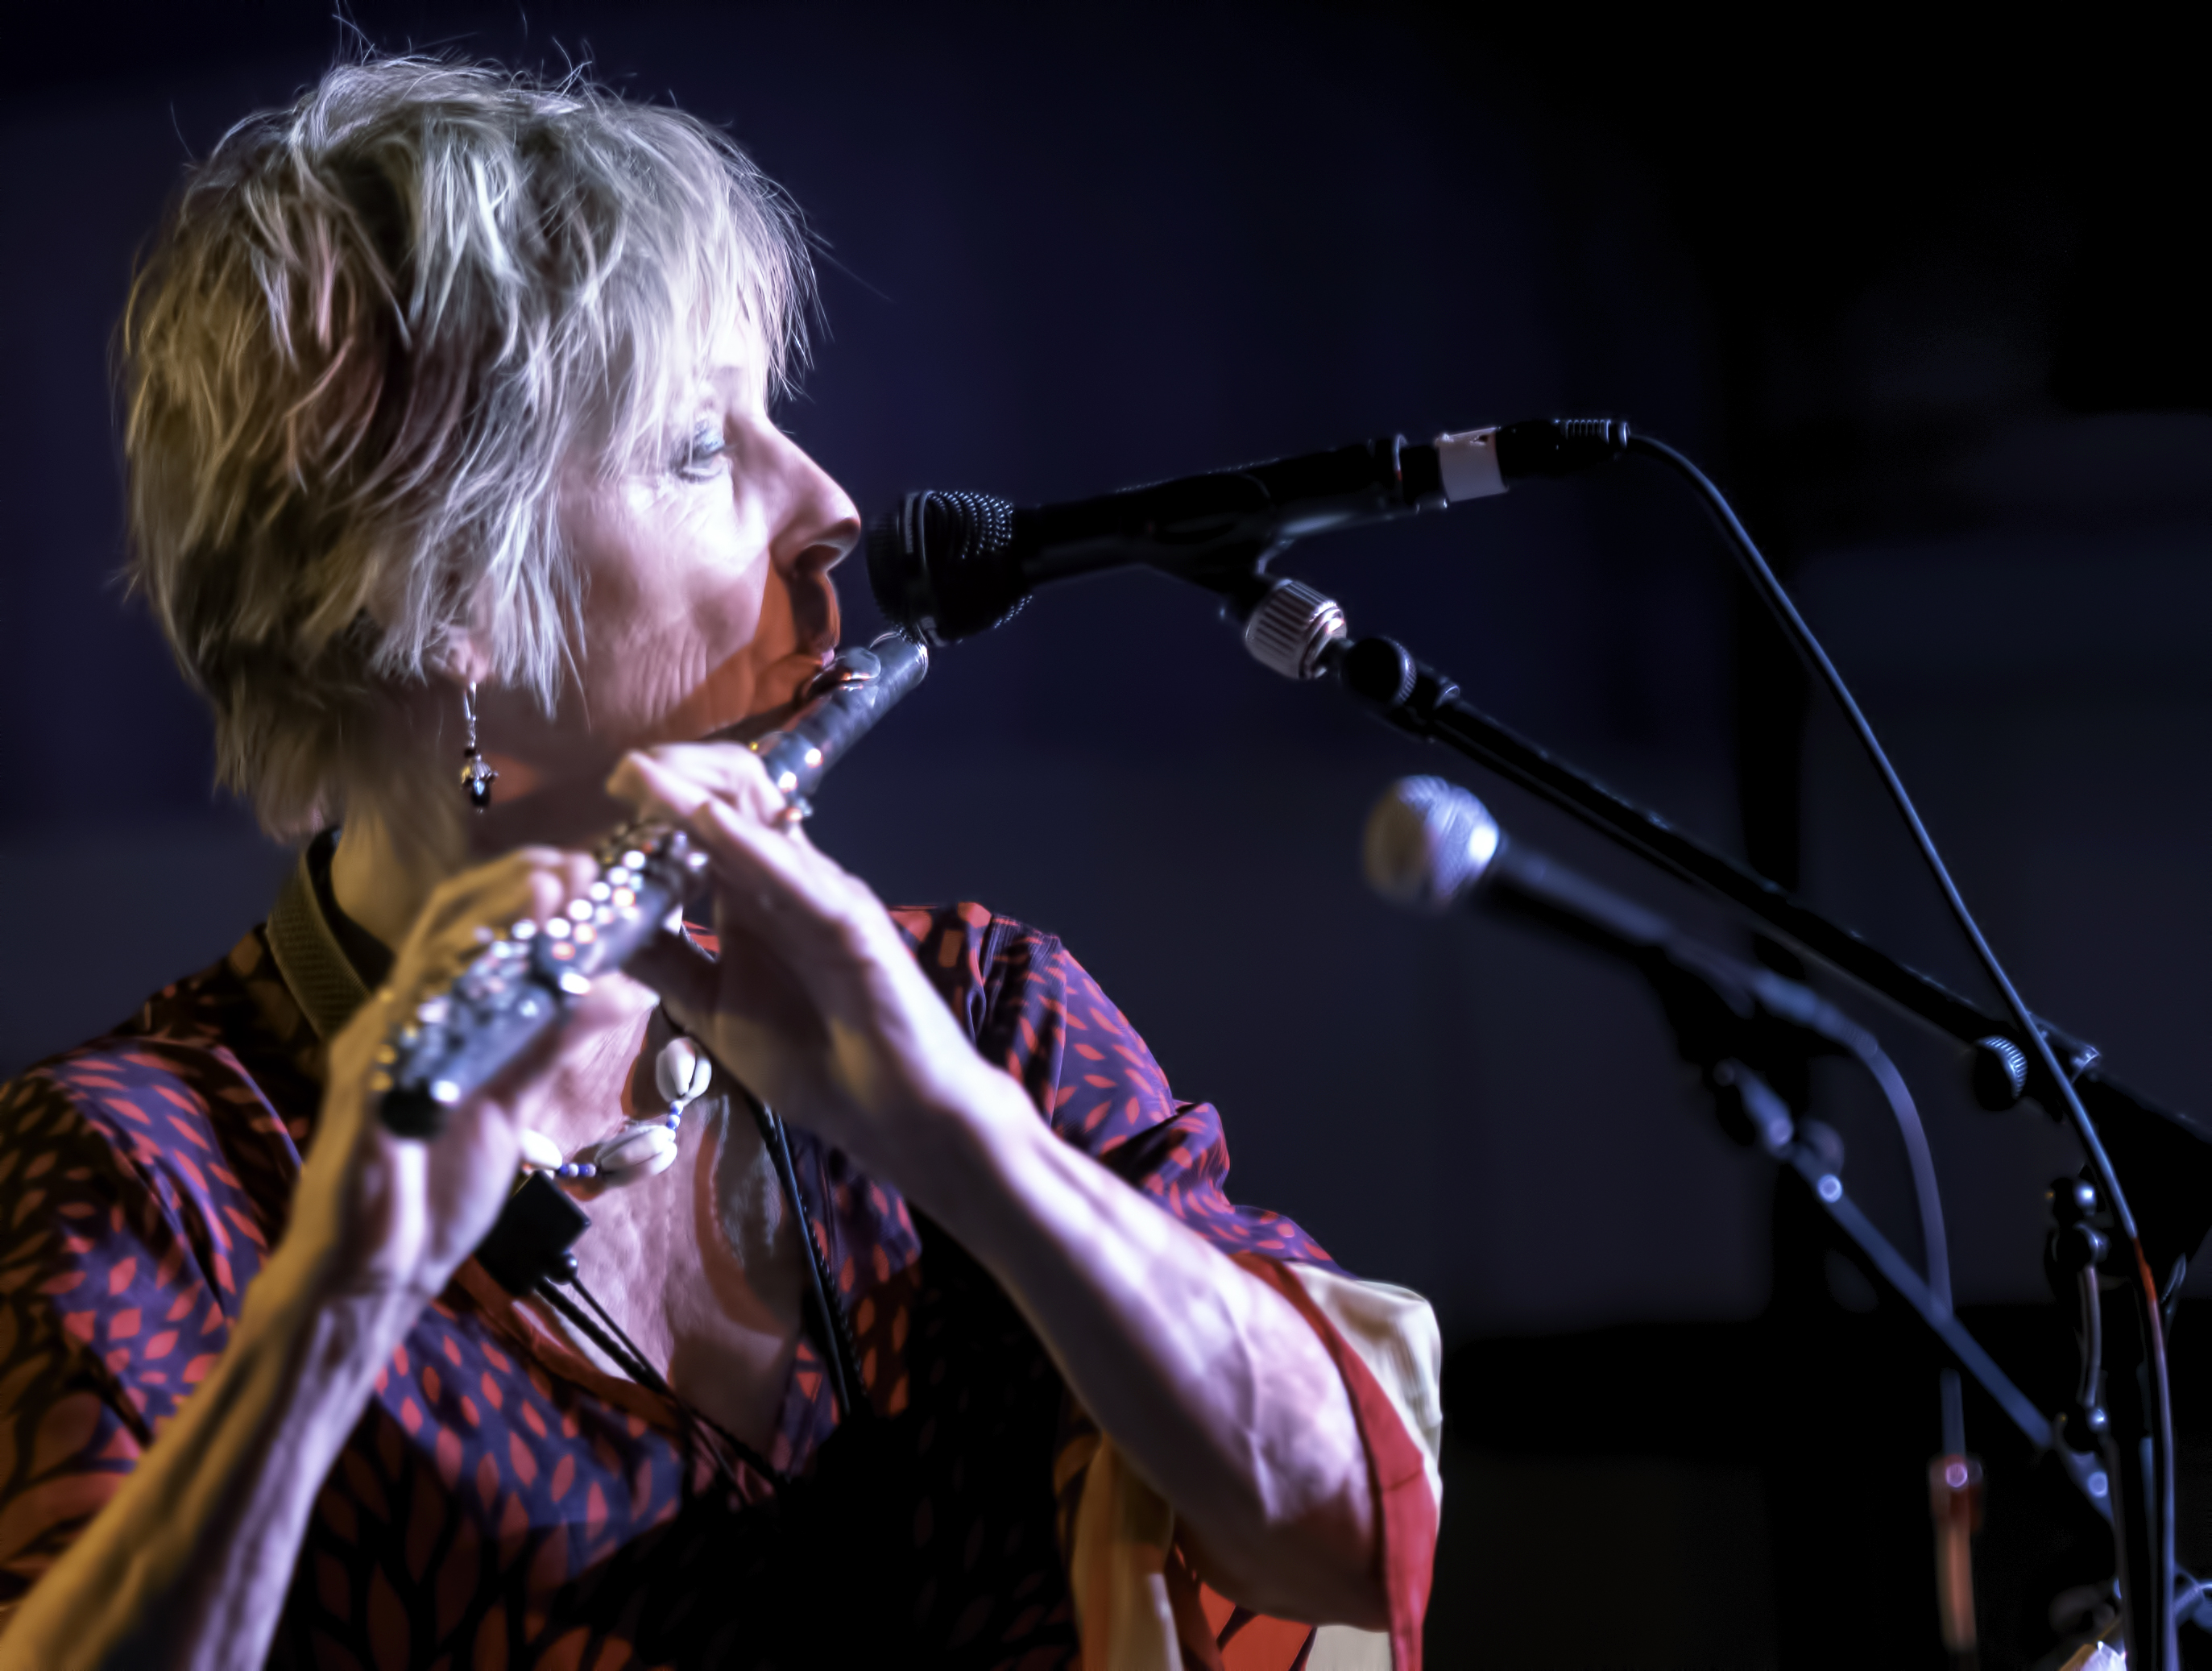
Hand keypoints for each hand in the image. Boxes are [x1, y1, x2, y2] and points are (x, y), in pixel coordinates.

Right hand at [291, 847, 621, 1302]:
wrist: (370, 1277)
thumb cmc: (433, 1189)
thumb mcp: (512, 1104)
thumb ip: (555, 1045)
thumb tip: (620, 989)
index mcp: (427, 1018)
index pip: (469, 930)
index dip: (519, 889)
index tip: (581, 865)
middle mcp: (395, 1022)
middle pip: (447, 928)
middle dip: (510, 888)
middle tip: (575, 864)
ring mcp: (377, 1057)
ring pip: (430, 969)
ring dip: (490, 926)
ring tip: (546, 894)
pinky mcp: (369, 1101)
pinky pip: (408, 1037)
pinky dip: (452, 1000)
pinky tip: (491, 977)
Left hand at [610, 744, 1019, 1193]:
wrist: (893, 1113)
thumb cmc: (816, 1062)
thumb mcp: (714, 1007)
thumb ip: (668, 963)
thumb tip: (602, 927)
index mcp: (757, 898)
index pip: (708, 822)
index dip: (658, 802)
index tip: (607, 798)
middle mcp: (790, 883)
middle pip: (735, 798)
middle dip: (674, 778)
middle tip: (618, 774)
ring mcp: (824, 896)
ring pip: (761, 821)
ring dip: (696, 796)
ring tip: (642, 776)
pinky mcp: (852, 924)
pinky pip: (797, 875)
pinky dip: (749, 846)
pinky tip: (707, 824)